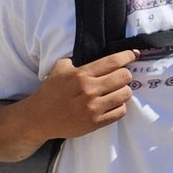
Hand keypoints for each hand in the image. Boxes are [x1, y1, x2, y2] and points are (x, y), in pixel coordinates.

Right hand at [20, 52, 137, 140]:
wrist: (38, 118)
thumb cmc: (50, 92)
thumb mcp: (59, 69)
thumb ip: (76, 60)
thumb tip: (94, 50)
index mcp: (81, 75)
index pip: (113, 61)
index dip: (128, 56)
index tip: (134, 54)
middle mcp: (89, 90)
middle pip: (124, 77)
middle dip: (125, 75)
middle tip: (119, 77)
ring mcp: (93, 107)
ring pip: (125, 94)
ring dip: (124, 91)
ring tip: (116, 91)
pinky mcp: (95, 122)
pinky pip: (121, 111)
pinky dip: (120, 107)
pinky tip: (112, 104)